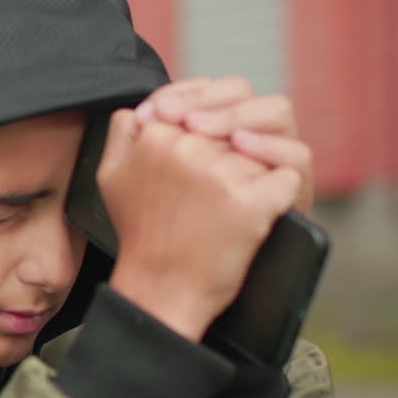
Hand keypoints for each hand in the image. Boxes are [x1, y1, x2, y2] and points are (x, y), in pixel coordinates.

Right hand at [98, 109, 300, 341]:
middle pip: (235, 127)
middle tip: (213, 188)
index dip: (210, 126)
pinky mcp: (251, 202)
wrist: (161, 292)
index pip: (204, 106)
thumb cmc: (141, 236)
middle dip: (232, 150)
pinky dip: (279, 194)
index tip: (204, 151)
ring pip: (261, 150)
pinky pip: (285, 177)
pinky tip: (257, 211)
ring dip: (255, 173)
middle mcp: (187, 147)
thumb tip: (148, 106)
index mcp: (155, 135)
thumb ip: (124, 131)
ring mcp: (221, 174)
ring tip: (227, 205)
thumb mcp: (112, 176)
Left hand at [133, 76, 313, 213]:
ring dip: (239, 116)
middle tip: (186, 123)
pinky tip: (242, 148)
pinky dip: (272, 149)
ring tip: (205, 131)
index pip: (209, 89)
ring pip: (276, 113)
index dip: (187, 92)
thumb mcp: (129, 179)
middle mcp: (245, 138)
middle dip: (211, 101)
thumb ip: (130, 138)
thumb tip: (138, 110)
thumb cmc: (158, 228)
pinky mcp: (289, 191)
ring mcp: (270, 162)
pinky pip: (295, 158)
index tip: (160, 111)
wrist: (176, 287)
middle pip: (242, 93)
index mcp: (212, 130)